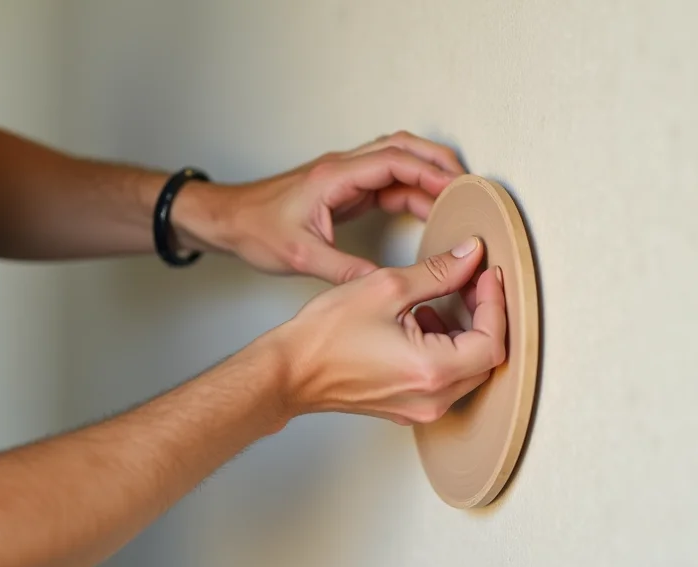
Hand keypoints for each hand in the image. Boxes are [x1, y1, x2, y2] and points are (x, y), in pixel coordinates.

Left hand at [177, 131, 465, 283]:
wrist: (226, 220)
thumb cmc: (254, 231)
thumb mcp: (300, 257)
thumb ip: (344, 270)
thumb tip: (384, 285)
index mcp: (335, 177)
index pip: (394, 161)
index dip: (430, 173)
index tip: (458, 190)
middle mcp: (343, 168)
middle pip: (403, 149)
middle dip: (440, 164)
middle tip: (470, 186)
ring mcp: (345, 176)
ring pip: (398, 160)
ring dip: (428, 173)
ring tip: (458, 196)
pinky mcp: (345, 189)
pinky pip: (389, 180)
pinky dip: (413, 190)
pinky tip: (429, 209)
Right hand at [268, 236, 506, 424]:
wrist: (290, 372)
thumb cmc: (325, 336)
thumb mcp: (386, 287)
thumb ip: (438, 272)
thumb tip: (470, 256)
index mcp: (432, 370)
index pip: (492, 341)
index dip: (497, 303)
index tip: (489, 274)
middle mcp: (433, 398)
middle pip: (487, 359)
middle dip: (485, 316)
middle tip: (473, 282)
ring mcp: (421, 408)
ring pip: (469, 370)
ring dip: (467, 333)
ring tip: (444, 300)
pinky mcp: (409, 407)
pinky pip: (447, 380)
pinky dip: (448, 350)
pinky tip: (423, 322)